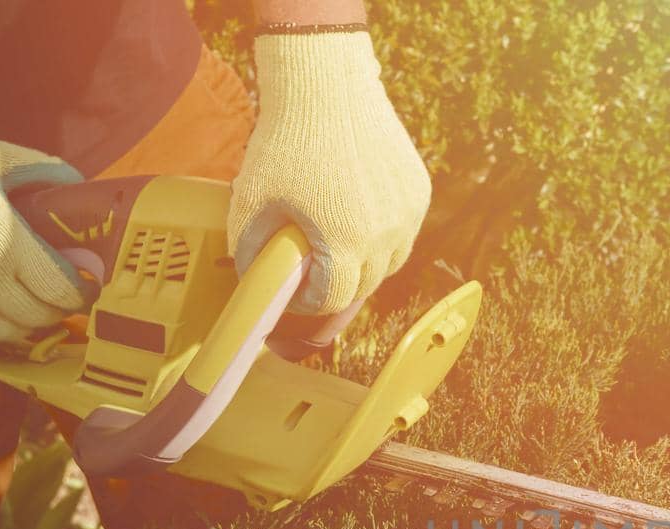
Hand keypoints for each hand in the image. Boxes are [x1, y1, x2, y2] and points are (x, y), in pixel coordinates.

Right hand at [0, 116, 88, 345]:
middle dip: (58, 308)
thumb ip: (40, 169)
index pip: (63, 290)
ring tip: (31, 307)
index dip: (82, 292)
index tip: (87, 285)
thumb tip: (76, 182)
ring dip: (28, 324)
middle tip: (62, 296)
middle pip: (41, 316)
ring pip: (11, 335)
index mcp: (10, 248)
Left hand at [229, 30, 432, 315]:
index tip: (297, 288)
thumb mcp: (252, 198)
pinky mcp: (419, 192)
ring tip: (342, 244)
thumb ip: (250, 249)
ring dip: (367, 263)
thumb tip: (256, 281)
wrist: (326, 87)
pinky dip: (385, 233)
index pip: (335, 298)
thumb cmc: (284, 142)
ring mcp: (407, 213)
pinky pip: (405, 231)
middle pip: (365, 285)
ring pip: (391, 262)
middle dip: (339, 284)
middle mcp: (385, 234)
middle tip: (316, 267)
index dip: (311, 300)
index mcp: (345, 240)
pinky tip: (360, 212)